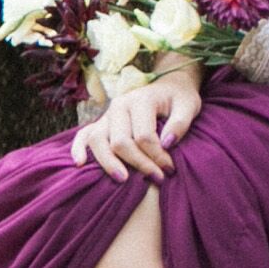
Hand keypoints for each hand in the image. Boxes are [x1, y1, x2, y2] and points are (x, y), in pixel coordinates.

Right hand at [74, 67, 202, 180]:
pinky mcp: (100, 123)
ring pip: (98, 141)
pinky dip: (78, 148)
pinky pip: (83, 135)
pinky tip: (80, 163)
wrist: (168, 87)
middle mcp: (119, 106)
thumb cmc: (179, 99)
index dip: (157, 156)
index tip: (170, 168)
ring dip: (109, 163)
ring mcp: (107, 114)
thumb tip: (166, 144)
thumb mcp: (190, 106)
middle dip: (138, 163)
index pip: (144, 136)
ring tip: (123, 180)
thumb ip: (181, 123)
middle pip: (120, 142)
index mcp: (141, 100)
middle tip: (157, 177)